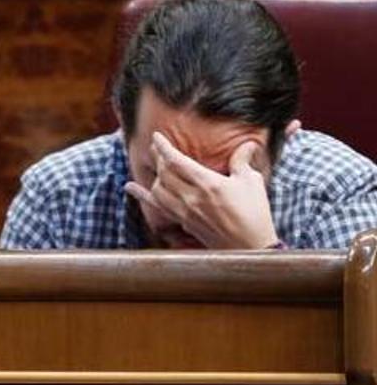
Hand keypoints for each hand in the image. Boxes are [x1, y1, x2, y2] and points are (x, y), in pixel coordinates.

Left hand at [124, 132, 278, 248]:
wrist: (250, 248)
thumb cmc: (255, 214)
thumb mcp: (251, 183)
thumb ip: (242, 161)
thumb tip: (247, 143)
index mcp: (208, 184)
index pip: (176, 161)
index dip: (163, 147)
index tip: (156, 136)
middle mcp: (191, 198)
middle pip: (164, 173)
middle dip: (158, 157)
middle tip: (157, 147)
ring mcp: (184, 212)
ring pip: (157, 189)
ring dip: (155, 174)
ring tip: (158, 165)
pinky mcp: (183, 223)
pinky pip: (157, 207)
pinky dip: (142, 196)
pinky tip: (130, 187)